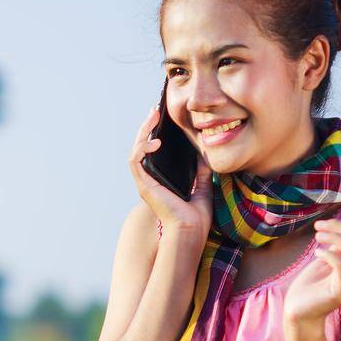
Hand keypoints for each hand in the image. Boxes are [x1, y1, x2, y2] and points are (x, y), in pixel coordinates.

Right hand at [130, 102, 211, 239]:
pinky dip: (142, 147)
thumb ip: (201, 170)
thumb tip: (204, 154)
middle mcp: (149, 181)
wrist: (192, 230)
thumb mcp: (202, 185)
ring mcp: (145, 183)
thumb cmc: (196, 216)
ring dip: (142, 131)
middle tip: (154, 110)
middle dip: (146, 126)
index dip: (153, 134)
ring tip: (152, 117)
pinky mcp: (144, 185)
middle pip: (142, 147)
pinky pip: (136, 161)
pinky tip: (155, 140)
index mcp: (161, 181)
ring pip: (136, 150)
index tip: (161, 119)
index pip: (153, 153)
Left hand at [282, 213, 340, 326]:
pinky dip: (328, 253)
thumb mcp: (325, 261)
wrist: (297, 313)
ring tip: (317, 236)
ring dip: (334, 236)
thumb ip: (337, 247)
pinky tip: (316, 253)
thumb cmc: (309, 287)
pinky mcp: (340, 293)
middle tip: (319, 226)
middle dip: (340, 226)